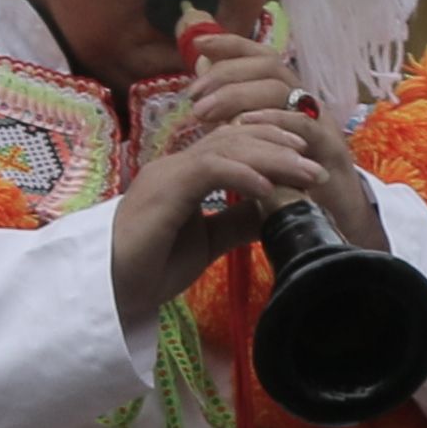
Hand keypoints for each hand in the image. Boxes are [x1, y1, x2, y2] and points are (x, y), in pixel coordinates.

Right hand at [106, 34, 377, 330]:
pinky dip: (243, 174)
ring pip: (227, 147)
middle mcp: (178, 164)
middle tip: (317, 167)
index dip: (274, 148)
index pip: (236, 144)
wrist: (108, 289)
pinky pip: (209, 170)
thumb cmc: (149, 268)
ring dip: (272, 158)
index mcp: (188, 174)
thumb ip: (237, 221)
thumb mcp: (207, 242)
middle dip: (282, 147)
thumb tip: (277, 209)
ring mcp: (169, 174)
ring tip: (305, 174)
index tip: (308, 167)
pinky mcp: (164, 190)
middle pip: (237, 137)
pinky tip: (268, 187)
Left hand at [188, 28, 383, 248]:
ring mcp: (321, 125)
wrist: (340, 230)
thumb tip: (202, 92)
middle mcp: (307, 105)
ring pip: (284, 89)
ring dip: (239, 95)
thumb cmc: (296, 191)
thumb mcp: (258, 152)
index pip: (262, 59)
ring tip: (205, 113)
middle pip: (270, 66)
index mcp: (290, 102)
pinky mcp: (331, 151)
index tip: (198, 43)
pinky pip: (306, 124)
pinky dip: (274, 119)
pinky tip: (243, 125)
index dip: (232, 45)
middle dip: (227, 73)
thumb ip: (234, 120)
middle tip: (193, 97)